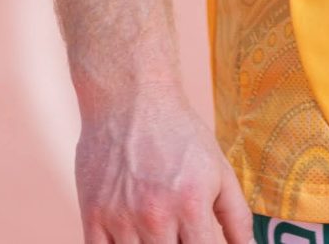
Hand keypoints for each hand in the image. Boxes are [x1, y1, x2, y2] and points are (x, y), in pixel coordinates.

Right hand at [74, 91, 249, 243]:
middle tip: (179, 234)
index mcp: (192, 204)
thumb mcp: (219, 170)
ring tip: (159, 232)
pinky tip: (132, 238)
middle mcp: (155, 215)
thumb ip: (236, 216)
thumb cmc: (179, 133)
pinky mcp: (92, 214)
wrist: (130, 99)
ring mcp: (120, 217)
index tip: (202, 242)